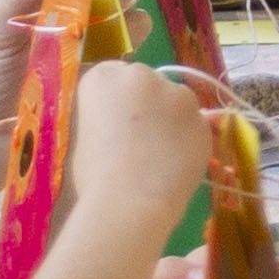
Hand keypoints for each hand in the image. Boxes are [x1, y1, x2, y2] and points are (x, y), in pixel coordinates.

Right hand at [68, 57, 217, 228]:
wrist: (128, 203)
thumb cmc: (90, 175)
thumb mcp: (76, 135)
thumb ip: (94, 116)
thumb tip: (106, 121)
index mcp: (103, 76)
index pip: (112, 78)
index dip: (116, 104)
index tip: (115, 125)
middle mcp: (142, 75)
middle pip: (146, 84)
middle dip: (145, 106)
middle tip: (138, 140)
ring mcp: (177, 94)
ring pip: (175, 102)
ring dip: (170, 120)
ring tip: (159, 155)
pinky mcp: (202, 119)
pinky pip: (193, 126)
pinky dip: (187, 141)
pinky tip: (175, 164)